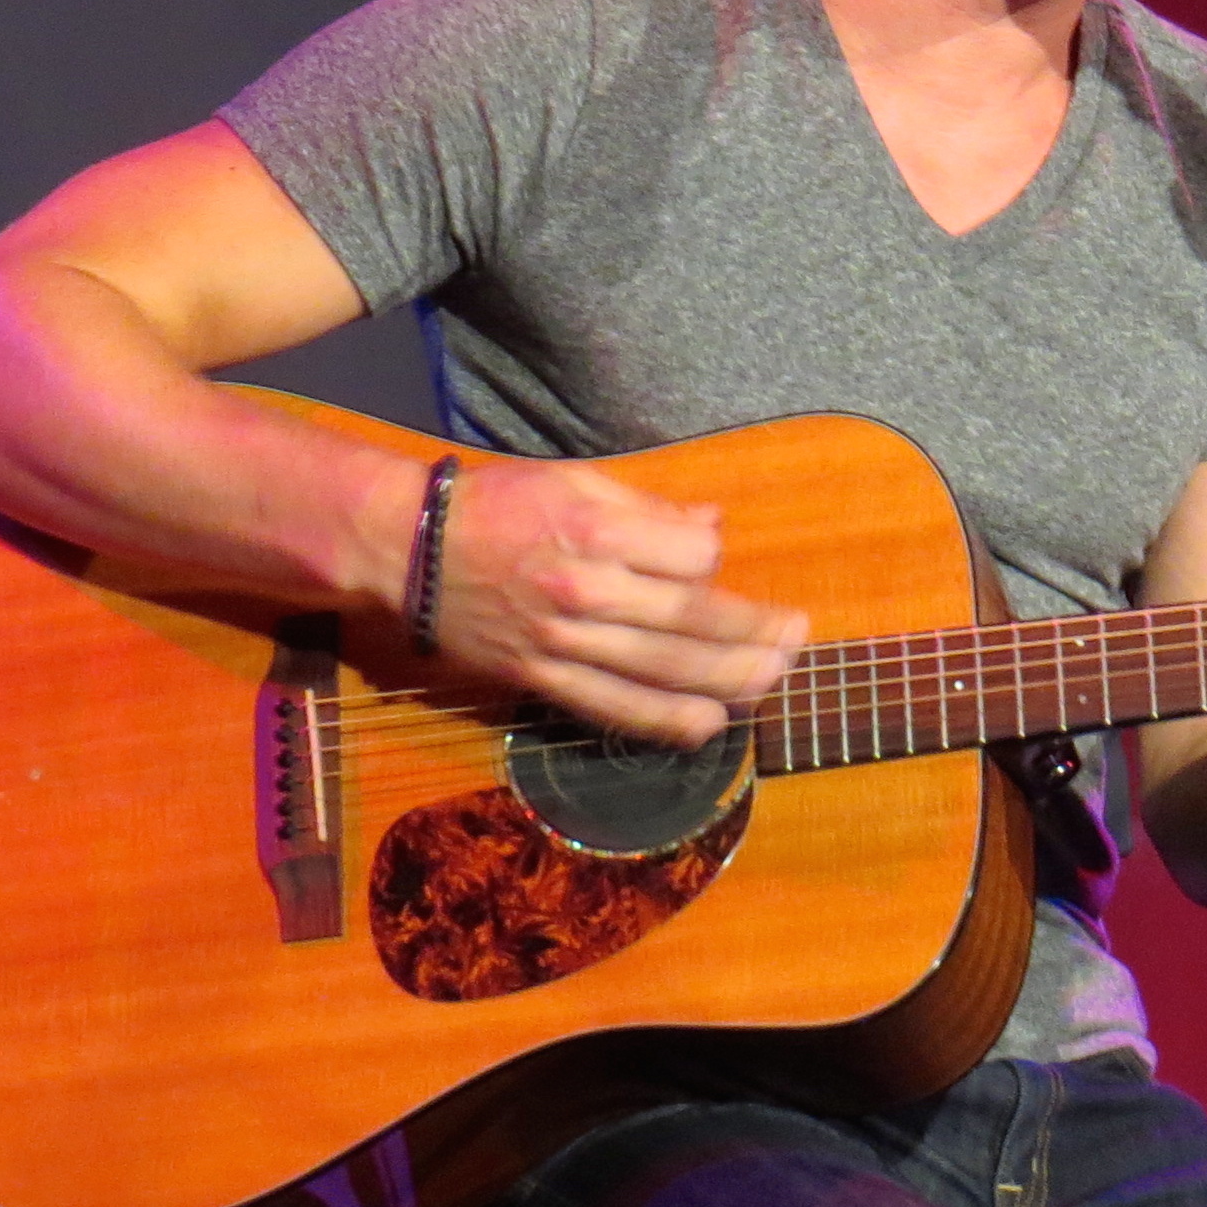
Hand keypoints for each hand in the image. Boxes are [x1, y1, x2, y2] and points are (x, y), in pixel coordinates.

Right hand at [418, 457, 805, 747]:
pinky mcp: (543, 678)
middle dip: (754, 633)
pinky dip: (666, 722)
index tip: (713, 559)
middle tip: (797, 636)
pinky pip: (614, 708)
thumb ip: (647, 508)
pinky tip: (709, 725)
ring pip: (663, 670)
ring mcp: (564, 641)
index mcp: (595, 529)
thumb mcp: (573, 481)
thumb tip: (712, 527)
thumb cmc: (496, 504)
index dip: (716, 560)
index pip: (691, 557)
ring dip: (729, 680)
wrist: (410, 550)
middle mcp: (585, 589)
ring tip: (774, 679)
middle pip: (691, 620)